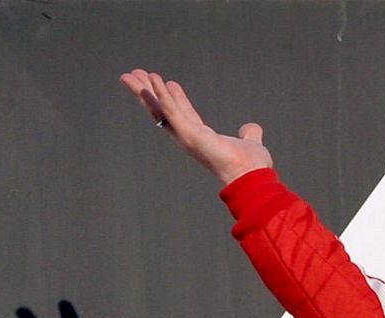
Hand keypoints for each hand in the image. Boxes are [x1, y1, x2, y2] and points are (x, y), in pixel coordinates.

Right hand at [120, 69, 272, 184]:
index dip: (173, 97)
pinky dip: (161, 96)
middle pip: (162, 110)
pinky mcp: (189, 134)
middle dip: (148, 93)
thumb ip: (249, 134)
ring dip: (144, 91)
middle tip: (134, 75)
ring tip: (131, 74)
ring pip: (160, 109)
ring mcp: (186, 135)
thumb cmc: (250, 166)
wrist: (252, 176)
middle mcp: (189, 136)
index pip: (182, 113)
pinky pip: (171, 111)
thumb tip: (252, 128)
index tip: (166, 82)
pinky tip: (151, 81)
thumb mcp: (250, 142)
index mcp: (201, 137)